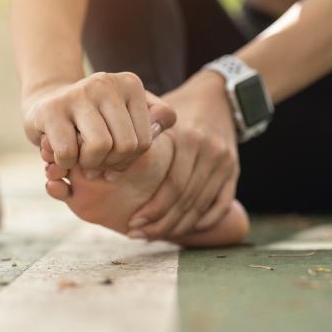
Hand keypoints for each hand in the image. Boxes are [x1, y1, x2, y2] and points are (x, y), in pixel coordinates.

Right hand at [23, 72, 175, 175]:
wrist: (46, 105)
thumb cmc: (95, 118)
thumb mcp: (128, 114)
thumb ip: (155, 118)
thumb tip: (162, 125)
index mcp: (130, 84)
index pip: (145, 141)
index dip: (129, 159)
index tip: (114, 156)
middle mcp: (105, 82)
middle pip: (125, 146)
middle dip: (111, 164)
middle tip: (97, 162)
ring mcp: (77, 93)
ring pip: (100, 148)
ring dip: (89, 164)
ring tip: (82, 158)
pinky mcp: (51, 109)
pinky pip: (69, 152)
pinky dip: (66, 163)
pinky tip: (61, 154)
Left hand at [127, 71, 238, 238]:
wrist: (218, 95)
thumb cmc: (177, 107)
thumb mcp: (156, 114)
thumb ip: (135, 135)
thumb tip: (97, 164)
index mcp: (187, 138)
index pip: (172, 185)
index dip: (153, 210)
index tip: (132, 224)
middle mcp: (208, 150)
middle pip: (186, 200)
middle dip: (161, 223)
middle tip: (138, 234)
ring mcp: (224, 161)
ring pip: (201, 205)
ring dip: (178, 227)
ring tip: (155, 235)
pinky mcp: (233, 168)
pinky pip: (221, 203)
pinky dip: (205, 221)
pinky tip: (185, 230)